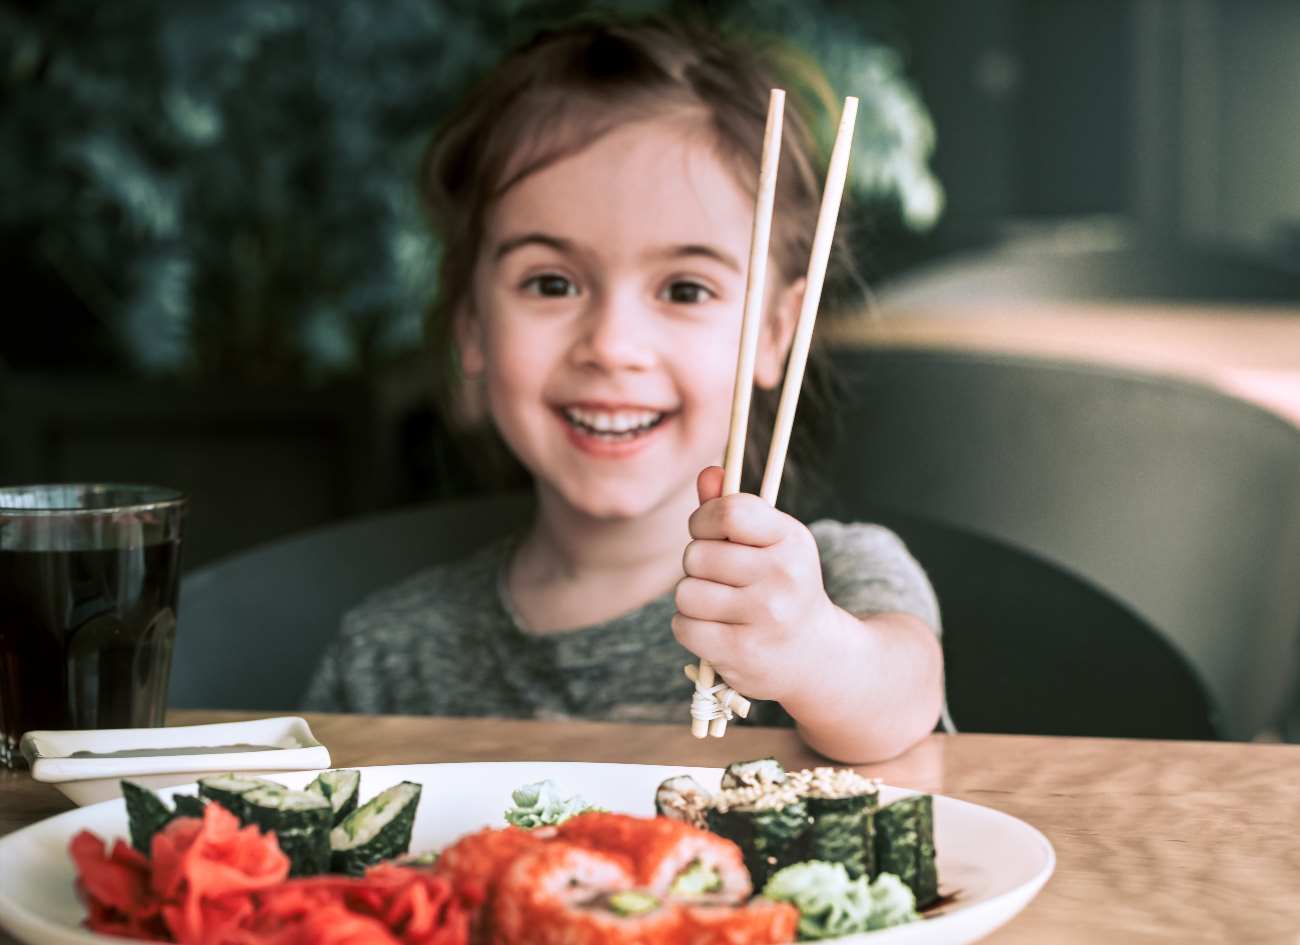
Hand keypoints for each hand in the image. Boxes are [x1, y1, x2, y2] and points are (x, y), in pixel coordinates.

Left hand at [672, 466, 839, 701]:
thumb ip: (735, 509)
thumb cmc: (783, 587)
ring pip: (686, 592)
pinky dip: (690, 628)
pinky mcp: (742, 651)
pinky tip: (716, 630)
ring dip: (693, 599)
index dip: (704, 519)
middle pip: (697, 554)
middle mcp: (782, 575)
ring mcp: (764, 616)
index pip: (729, 512)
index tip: (709, 532)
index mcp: (791, 539)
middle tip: (721, 578)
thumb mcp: (771, 543)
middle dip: (698, 565)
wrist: (817, 655)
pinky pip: (683, 626)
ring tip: (720, 606)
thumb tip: (707, 474)